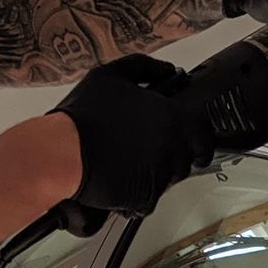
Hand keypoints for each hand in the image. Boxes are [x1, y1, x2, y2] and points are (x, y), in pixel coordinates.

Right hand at [53, 55, 195, 231]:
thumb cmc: (84, 117)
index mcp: (172, 120)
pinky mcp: (144, 199)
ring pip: (168, 180)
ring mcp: (160, 177)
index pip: (204, 137)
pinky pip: (150, 199)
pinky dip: (138, 193)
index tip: (190, 141)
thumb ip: (145, 68)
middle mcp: (172, 150)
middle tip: (148, 149)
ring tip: (129, 161)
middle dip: (172, 155)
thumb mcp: (112, 75)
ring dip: (155, 173)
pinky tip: (121, 177)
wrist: (62, 154)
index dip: (197, 140)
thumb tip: (166, 70)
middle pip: (186, 160)